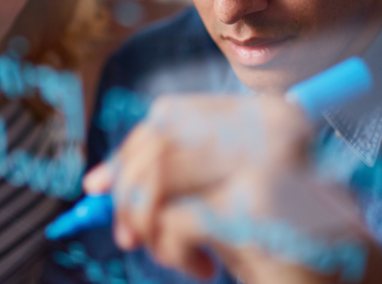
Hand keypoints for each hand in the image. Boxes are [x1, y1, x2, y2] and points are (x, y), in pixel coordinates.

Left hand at [84, 94, 381, 283]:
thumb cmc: (283, 242)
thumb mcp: (227, 196)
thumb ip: (177, 177)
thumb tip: (98, 180)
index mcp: (265, 113)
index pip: (170, 114)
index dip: (128, 149)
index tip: (98, 187)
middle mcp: (267, 125)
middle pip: (157, 142)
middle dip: (125, 192)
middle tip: (125, 235)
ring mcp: (263, 161)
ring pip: (156, 177)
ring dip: (148, 224)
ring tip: (173, 254)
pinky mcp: (254, 204)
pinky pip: (171, 219)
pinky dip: (170, 251)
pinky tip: (202, 269)